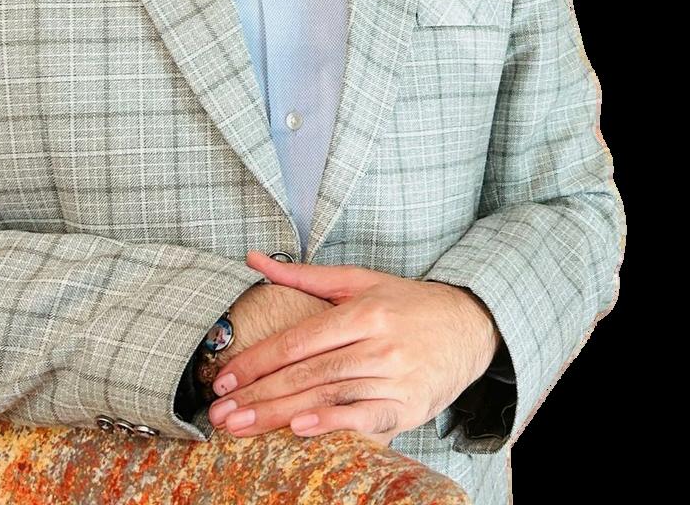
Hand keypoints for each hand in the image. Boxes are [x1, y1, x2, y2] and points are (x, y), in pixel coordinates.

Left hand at [205, 250, 499, 448]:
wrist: (469, 326)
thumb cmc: (407, 304)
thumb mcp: (360, 280)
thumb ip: (304, 276)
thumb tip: (254, 259)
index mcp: (364, 312)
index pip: (299, 340)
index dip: (259, 360)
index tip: (225, 378)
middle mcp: (378, 344)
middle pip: (308, 373)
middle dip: (259, 394)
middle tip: (220, 414)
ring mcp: (394, 378)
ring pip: (329, 397)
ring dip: (281, 415)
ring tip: (242, 427)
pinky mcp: (409, 407)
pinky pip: (365, 419)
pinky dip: (332, 425)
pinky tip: (300, 430)